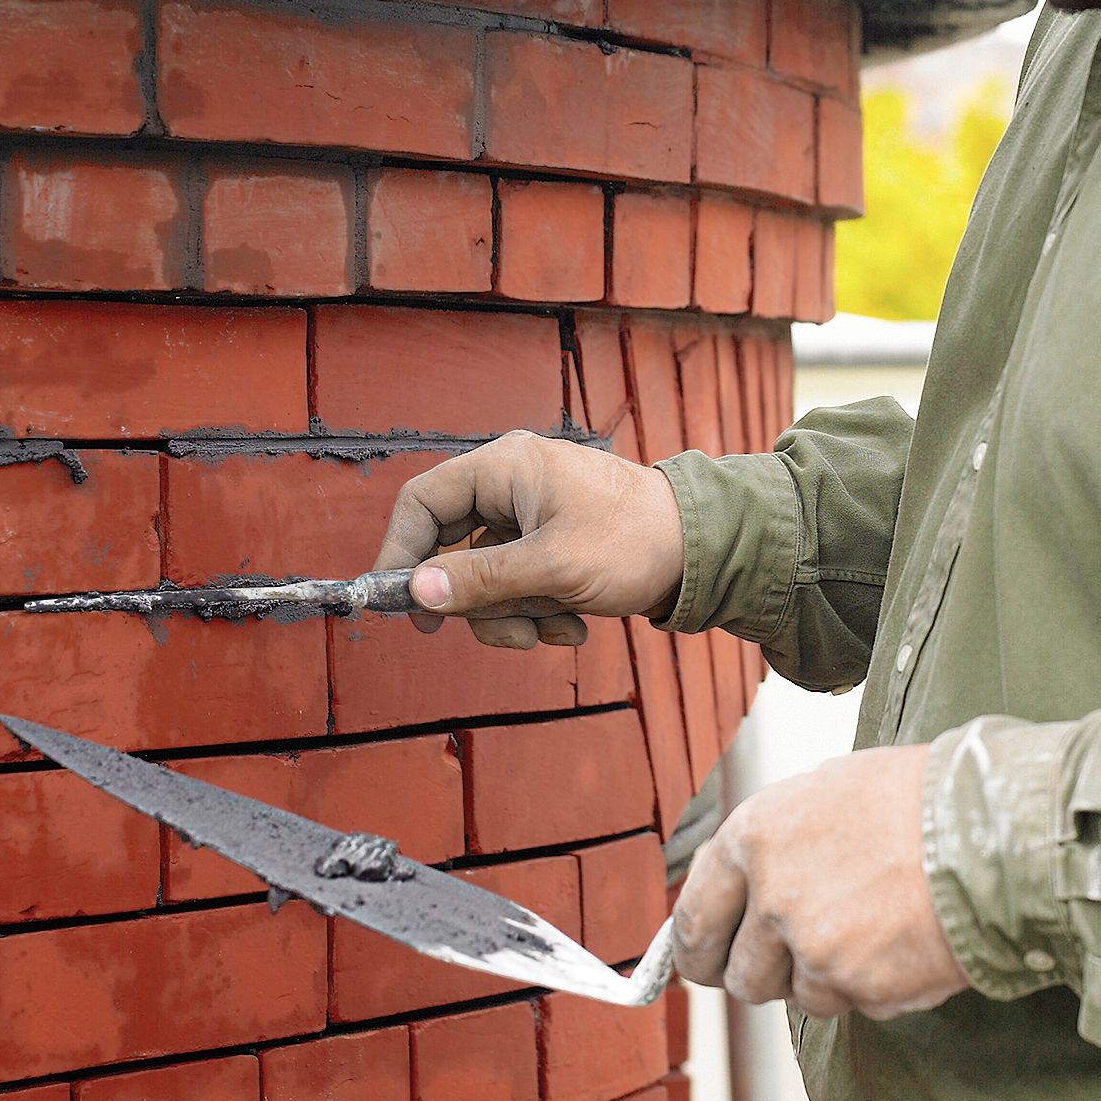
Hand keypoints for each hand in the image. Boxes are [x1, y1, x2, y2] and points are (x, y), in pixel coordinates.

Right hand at [372, 431, 685, 647]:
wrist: (703, 553)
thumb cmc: (635, 542)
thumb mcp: (553, 567)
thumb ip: (480, 581)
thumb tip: (415, 594)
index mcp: (506, 467)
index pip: (422, 501)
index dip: (399, 551)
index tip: (396, 605)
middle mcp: (511, 486)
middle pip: (449, 549)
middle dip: (476, 601)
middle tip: (500, 632)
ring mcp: (529, 518)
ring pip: (482, 578)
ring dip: (513, 616)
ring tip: (556, 628)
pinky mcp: (547, 547)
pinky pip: (514, 587)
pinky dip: (535, 613)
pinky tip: (573, 623)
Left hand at [673, 745, 970, 1019]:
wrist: (988, 827)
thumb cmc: (917, 796)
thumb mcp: (825, 791)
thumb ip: (774, 843)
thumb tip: (746, 885)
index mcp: (753, 835)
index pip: (693, 916)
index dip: (697, 948)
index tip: (702, 962)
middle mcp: (770, 894)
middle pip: (739, 973)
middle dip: (763, 974)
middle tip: (792, 963)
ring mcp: (812, 946)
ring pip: (798, 996)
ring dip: (826, 978)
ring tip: (873, 926)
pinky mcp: (856, 987)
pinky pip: (850, 1007)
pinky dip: (872, 988)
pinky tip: (902, 941)